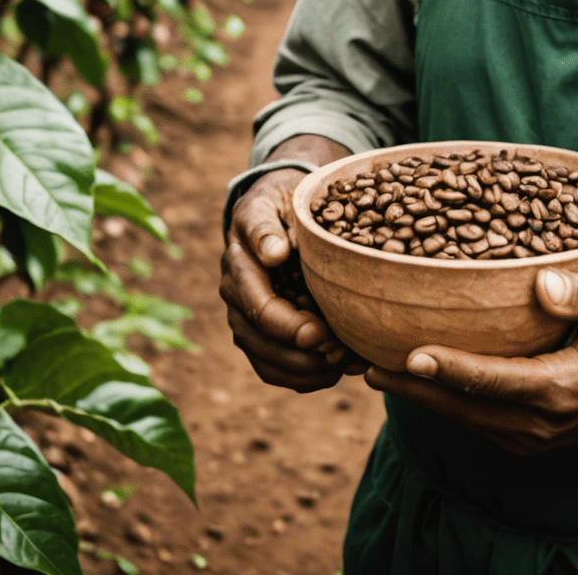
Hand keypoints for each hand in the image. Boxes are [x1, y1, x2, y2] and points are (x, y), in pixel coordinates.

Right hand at [220, 169, 363, 391]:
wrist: (281, 207)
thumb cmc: (287, 199)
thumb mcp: (278, 199)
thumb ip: (268, 226)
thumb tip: (274, 255)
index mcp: (239, 259)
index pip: (257, 304)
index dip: (286, 325)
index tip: (319, 332)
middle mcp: (235, 292)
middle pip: (258, 339)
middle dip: (299, 354)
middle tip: (339, 353)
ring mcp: (243, 315)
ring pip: (265, 359)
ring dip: (303, 370)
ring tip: (342, 365)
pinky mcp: (258, 332)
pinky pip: (272, 367)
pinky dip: (302, 377)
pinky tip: (334, 371)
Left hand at [364, 270, 577, 454]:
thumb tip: (541, 283)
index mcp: (560, 389)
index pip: (493, 381)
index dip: (449, 369)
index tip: (408, 355)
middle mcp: (539, 422)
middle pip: (464, 406)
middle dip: (412, 387)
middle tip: (364, 363)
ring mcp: (531, 437)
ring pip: (463, 419)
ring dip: (419, 398)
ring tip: (374, 370)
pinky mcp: (526, 439)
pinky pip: (475, 423)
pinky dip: (442, 404)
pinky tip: (414, 382)